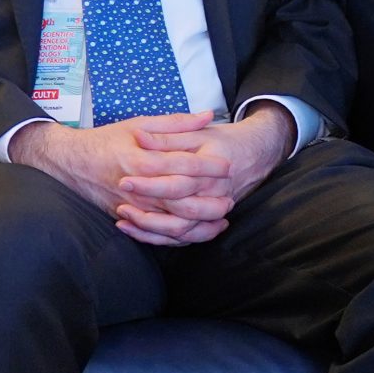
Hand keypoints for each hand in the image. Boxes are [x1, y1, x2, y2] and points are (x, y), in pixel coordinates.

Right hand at [10, 111, 235, 244]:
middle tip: (230, 194)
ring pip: (175, 224)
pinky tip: (201, 229)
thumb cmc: (106, 141)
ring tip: (222, 215)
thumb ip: (174, 122)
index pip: (182, 166)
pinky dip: (184, 236)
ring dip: (203, 222)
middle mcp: (138, 188)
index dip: (208, 166)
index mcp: (141, 160)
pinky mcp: (130, 218)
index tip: (226, 164)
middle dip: (211, 200)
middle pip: (183, 201)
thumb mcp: (138, 125)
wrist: (70, 162)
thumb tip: (206, 116)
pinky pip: (161, 235)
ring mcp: (134, 207)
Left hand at [115, 104, 292, 244]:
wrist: (253, 154)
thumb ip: (166, 135)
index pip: (178, 184)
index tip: (123, 181)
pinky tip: (134, 229)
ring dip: (151, 229)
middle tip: (120, 206)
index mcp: (209, 171)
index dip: (149, 184)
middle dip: (148, 213)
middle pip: (181, 212)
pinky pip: (185, 238)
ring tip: (123, 218)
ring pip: (183, 231)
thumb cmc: (218, 141)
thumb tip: (139, 136)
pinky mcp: (207, 221)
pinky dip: (160, 238)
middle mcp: (214, 194)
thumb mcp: (192, 134)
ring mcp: (212, 210)